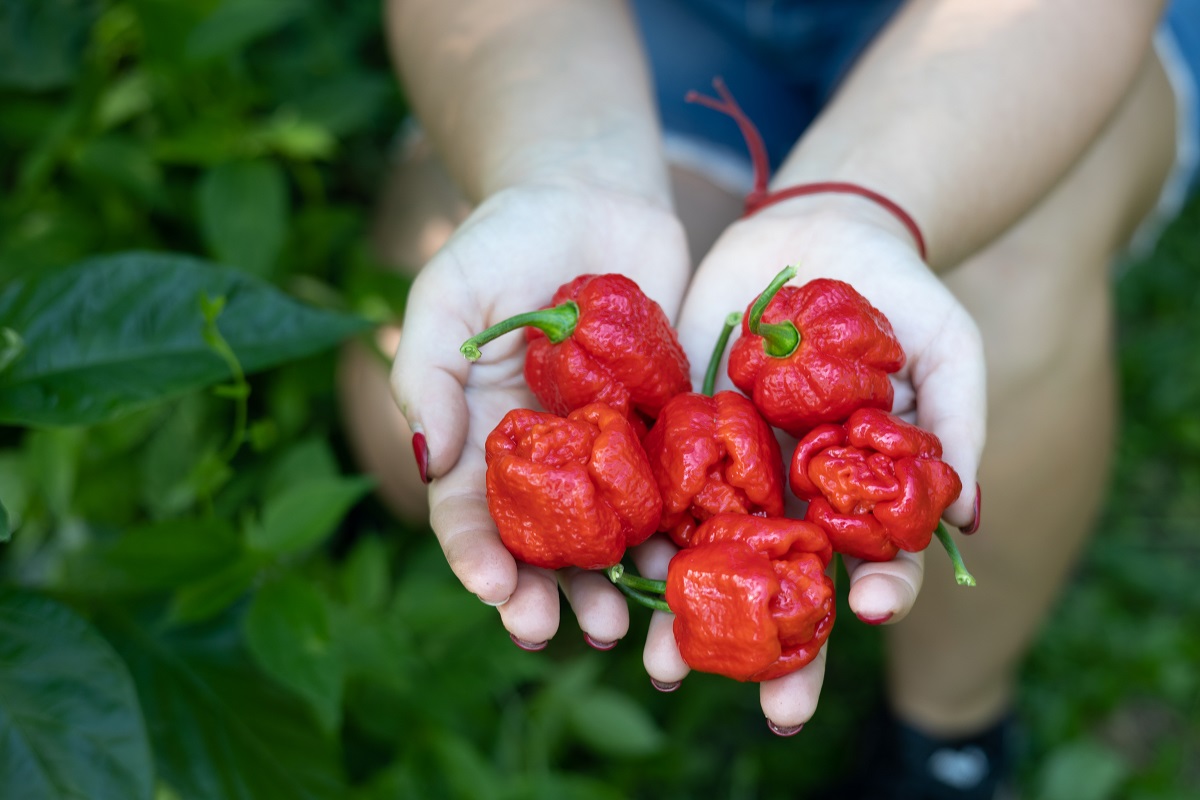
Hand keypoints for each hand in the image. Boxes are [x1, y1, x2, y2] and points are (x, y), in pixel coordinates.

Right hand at [391, 180, 689, 646]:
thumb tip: (432, 462)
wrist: (593, 194)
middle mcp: (544, 456)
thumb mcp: (448, 294)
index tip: (496, 592)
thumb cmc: (505, 237)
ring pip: (609, 533)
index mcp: (482, 434)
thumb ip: (429, 374)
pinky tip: (689, 561)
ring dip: (617, 583)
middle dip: (551, 594)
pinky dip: (679, 530)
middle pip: (541, 543)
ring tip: (632, 625)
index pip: (470, 513)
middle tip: (571, 629)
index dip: (477, 558)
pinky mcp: (665, 425)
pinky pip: (672, 487)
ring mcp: (606, 446)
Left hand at [640, 200, 984, 728]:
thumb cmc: (898, 294)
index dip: (877, 592)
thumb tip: (971, 523)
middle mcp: (790, 491)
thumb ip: (958, 425)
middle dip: (779, 649)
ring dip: (688, 614)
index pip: (870, 561)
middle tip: (774, 710)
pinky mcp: (678, 426)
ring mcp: (731, 464)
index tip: (870, 616)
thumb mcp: (946, 349)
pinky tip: (621, 570)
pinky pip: (655, 487)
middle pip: (784, 583)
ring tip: (667, 665)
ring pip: (709, 555)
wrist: (818, 232)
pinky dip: (637, 531)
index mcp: (856, 490)